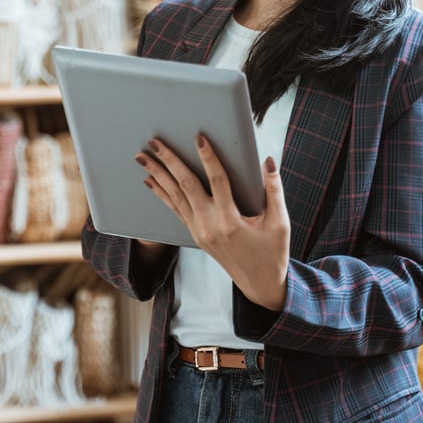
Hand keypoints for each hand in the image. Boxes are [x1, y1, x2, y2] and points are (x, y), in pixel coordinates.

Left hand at [137, 135, 289, 309]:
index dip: (208, 158)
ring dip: (158, 174)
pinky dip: (162, 193)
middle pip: (186, 186)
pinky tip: (151, 180)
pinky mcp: (195, 235)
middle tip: (154, 141)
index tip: (199, 138)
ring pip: (175, 197)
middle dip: (169, 161)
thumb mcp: (280, 222)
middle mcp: (210, 226)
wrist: (260, 284)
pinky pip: (175, 210)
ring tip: (143, 156)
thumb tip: (268, 160)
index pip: (217, 181)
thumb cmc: (272, 252)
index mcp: (231, 222)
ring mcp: (199, 232)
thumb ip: (274, 189)